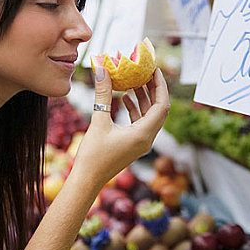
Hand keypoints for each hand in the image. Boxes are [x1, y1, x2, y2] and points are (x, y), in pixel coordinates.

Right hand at [74, 66, 169, 185]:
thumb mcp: (98, 121)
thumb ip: (102, 94)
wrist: (88, 180)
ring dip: (144, 98)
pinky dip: (136, 109)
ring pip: (150, 115)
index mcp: (144, 134)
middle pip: (159, 109)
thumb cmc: (92, 155)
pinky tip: (125, 98)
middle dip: (154, 89)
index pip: (162, 105)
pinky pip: (141, 122)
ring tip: (135, 80)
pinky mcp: (134, 144)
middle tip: (146, 71)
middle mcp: (147, 139)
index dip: (160, 85)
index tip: (155, 69)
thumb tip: (102, 69)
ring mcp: (142, 142)